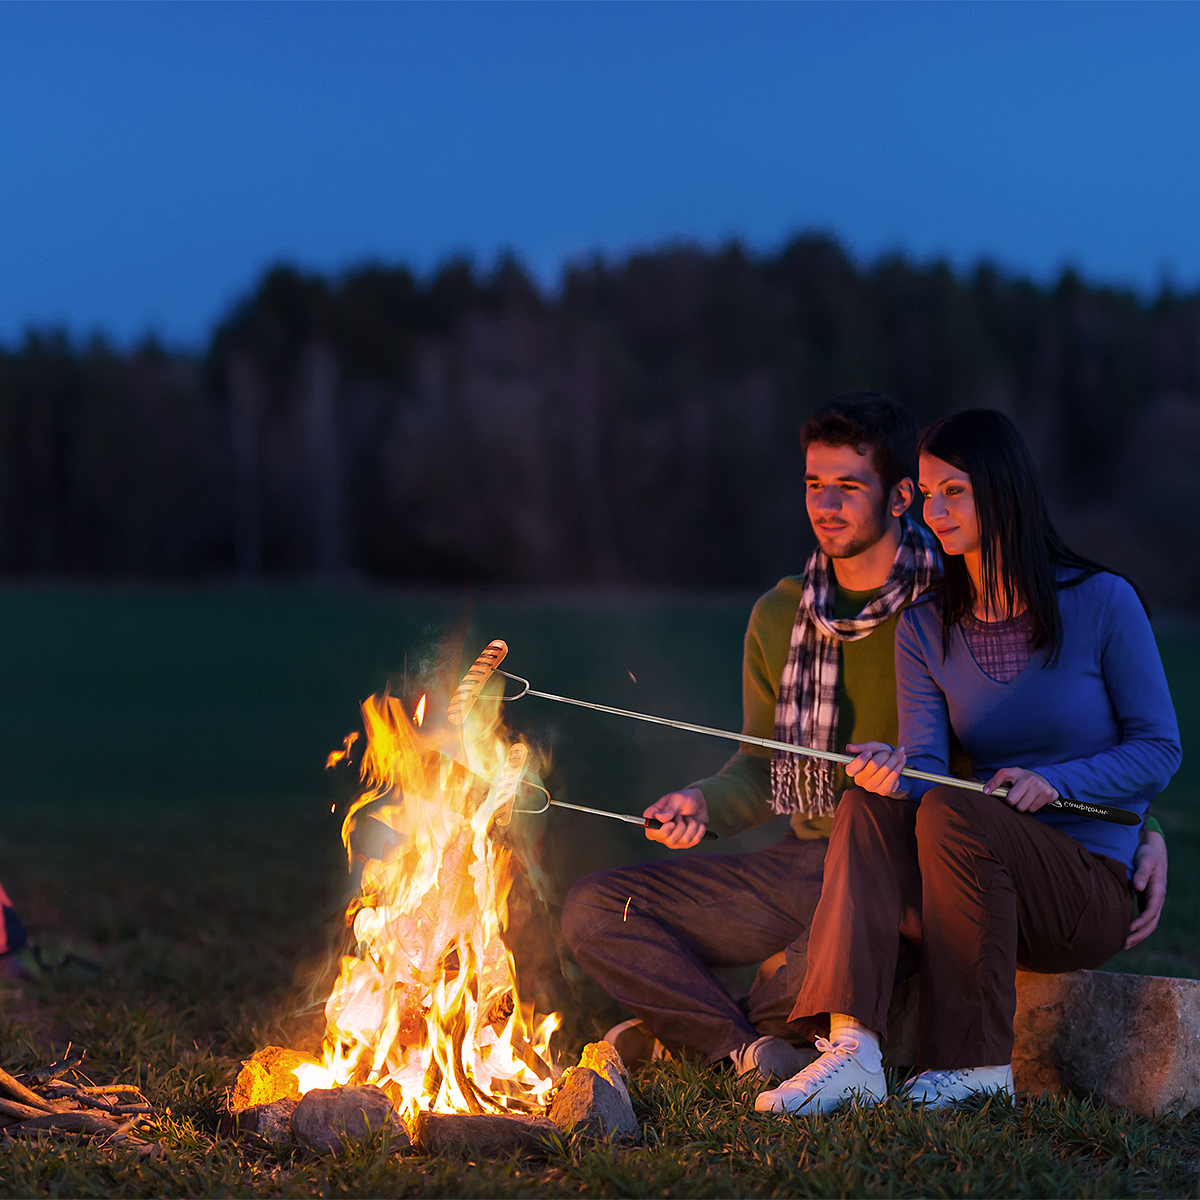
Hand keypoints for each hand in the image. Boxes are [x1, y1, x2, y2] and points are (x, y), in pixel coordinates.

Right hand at [643, 788, 708, 848]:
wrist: (699, 805)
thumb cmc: (685, 799)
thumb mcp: (677, 799)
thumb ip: (669, 809)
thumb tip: (659, 817)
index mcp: (653, 818)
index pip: (651, 833)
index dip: (661, 831)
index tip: (672, 823)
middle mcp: (660, 831)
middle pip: (668, 840)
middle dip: (680, 827)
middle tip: (681, 816)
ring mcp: (672, 839)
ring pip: (683, 841)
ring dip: (691, 826)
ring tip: (690, 818)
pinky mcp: (684, 843)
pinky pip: (694, 841)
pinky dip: (698, 830)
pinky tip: (696, 823)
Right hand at [845, 742, 906, 795]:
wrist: (890, 764)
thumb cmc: (877, 755)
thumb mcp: (870, 748)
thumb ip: (861, 747)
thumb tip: (848, 747)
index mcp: (853, 770)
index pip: (851, 769)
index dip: (861, 760)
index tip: (869, 752)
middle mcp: (860, 781)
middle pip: (874, 765)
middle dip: (884, 754)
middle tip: (887, 751)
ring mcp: (872, 787)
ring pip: (887, 769)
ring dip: (896, 758)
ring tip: (900, 752)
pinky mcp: (884, 791)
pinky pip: (894, 775)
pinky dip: (900, 765)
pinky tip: (902, 760)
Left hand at [983, 766, 1057, 812]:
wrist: (1044, 779)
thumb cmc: (1022, 781)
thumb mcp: (1012, 778)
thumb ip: (1000, 783)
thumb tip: (985, 792)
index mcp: (1016, 772)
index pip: (1003, 774)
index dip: (993, 783)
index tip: (986, 792)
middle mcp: (1028, 777)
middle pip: (1011, 799)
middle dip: (1009, 802)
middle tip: (1011, 800)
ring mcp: (1039, 785)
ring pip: (1021, 807)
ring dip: (1020, 806)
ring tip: (1022, 799)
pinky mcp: (1047, 793)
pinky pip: (1032, 809)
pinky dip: (1030, 808)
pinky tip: (1032, 800)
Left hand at [1126, 829, 1166, 948]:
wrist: (1153, 852)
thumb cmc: (1147, 855)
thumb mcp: (1145, 860)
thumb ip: (1142, 873)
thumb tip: (1138, 887)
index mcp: (1158, 890)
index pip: (1151, 910)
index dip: (1141, 921)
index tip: (1129, 928)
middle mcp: (1157, 899)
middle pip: (1151, 923)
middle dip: (1139, 934)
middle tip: (1124, 944)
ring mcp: (1153, 902)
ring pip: (1148, 924)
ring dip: (1138, 935)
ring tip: (1123, 945)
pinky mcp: (1146, 901)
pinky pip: (1144, 919)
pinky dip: (1136, 928)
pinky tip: (1124, 933)